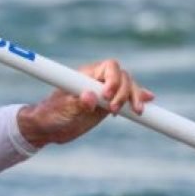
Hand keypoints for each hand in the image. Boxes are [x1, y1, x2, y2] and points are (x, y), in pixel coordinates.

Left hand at [16, 58, 151, 147]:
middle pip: (123, 76)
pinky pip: (127, 100)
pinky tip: (146, 104)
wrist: (47, 128)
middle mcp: (98, 81)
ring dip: (134, 97)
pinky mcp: (108, 106)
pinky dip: (137, 101)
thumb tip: (90, 97)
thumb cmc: (50, 114)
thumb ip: (77, 103)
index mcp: (86, 75)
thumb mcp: (62, 110)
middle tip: (114, 111)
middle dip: (125, 91)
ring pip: (128, 87)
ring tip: (135, 112)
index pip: (109, 67)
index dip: (113, 79)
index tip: (106, 96)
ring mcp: (105, 93)